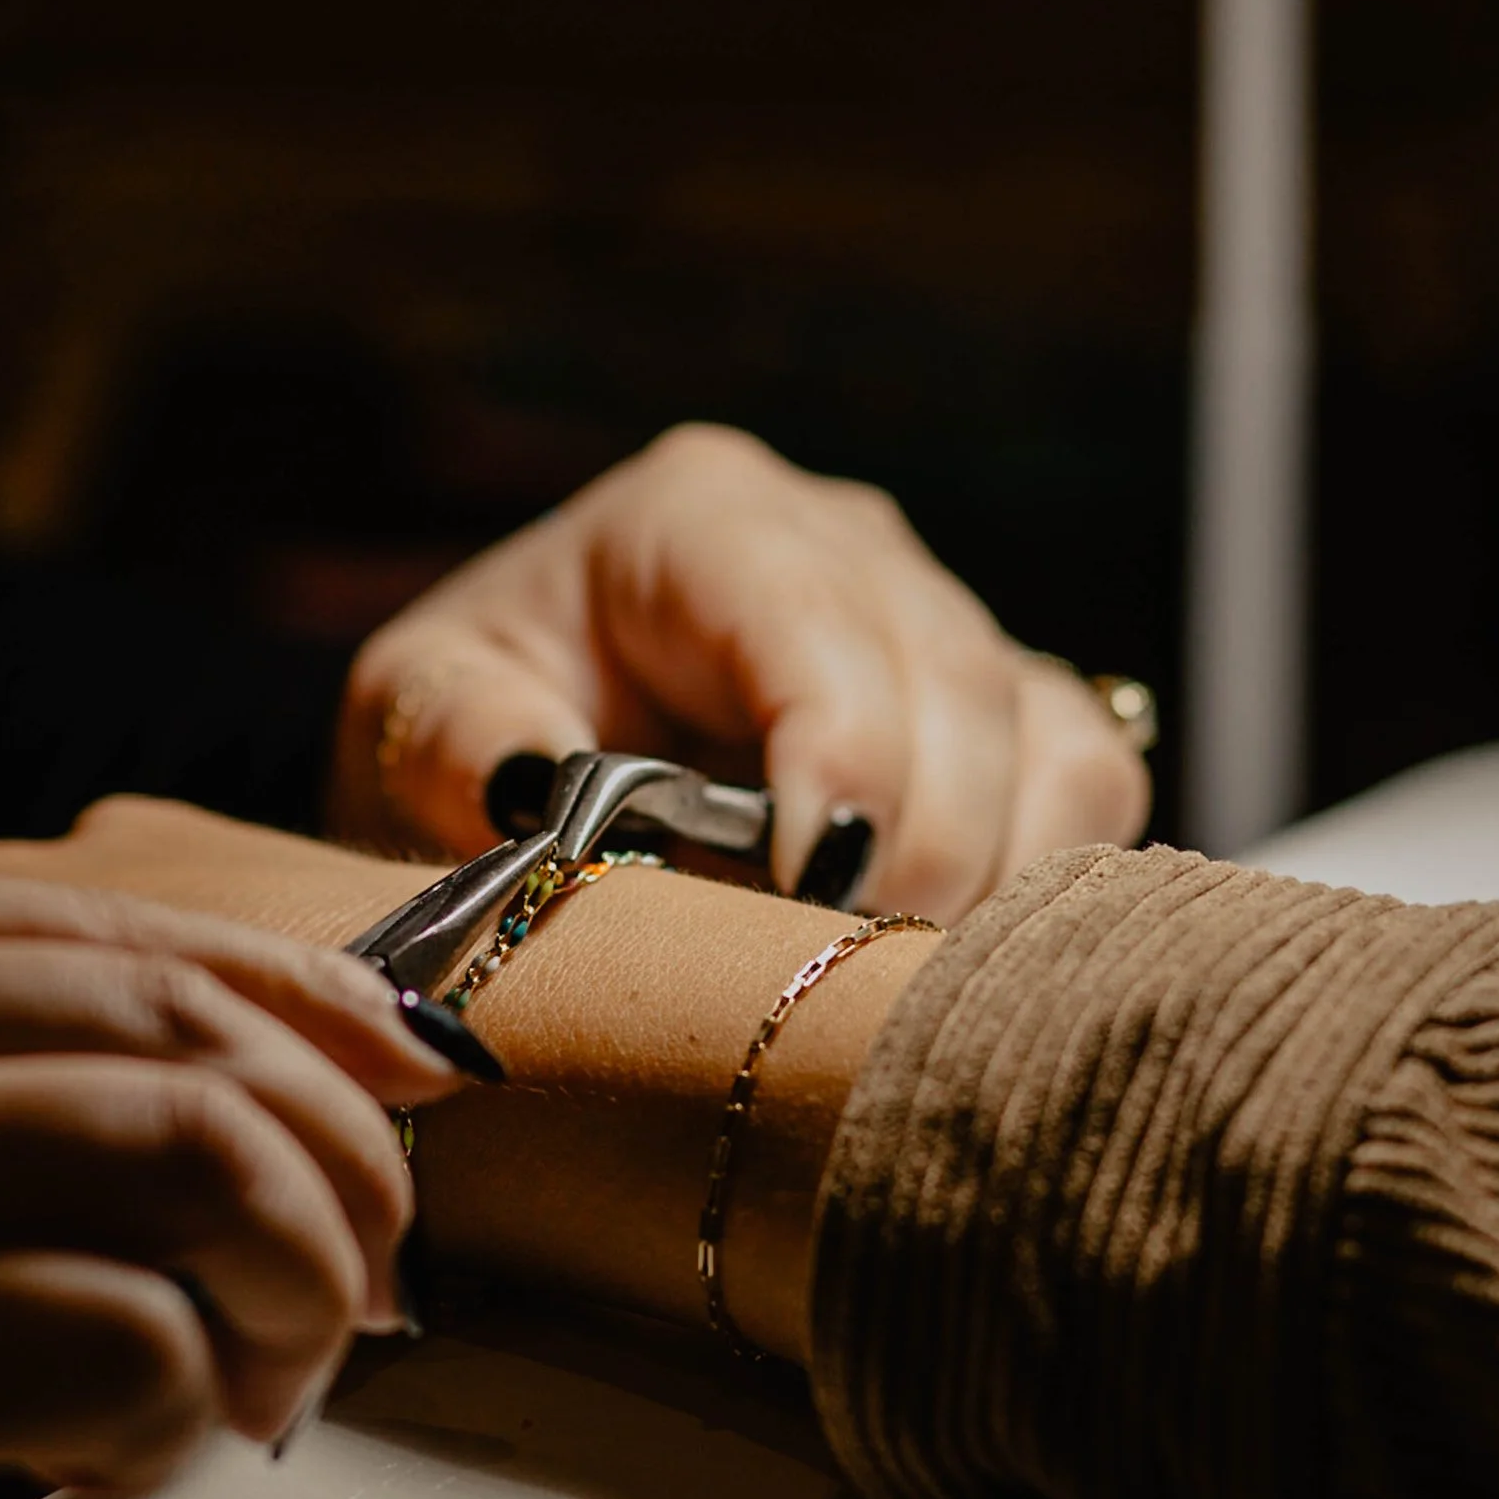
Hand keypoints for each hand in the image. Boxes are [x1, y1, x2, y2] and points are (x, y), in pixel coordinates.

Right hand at [0, 867, 463, 1498]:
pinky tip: (96, 1471)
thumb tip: (241, 1074)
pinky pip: (139, 1346)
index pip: (106, 928)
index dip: (303, 997)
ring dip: (290, 1287)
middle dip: (334, 1161)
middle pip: (187, 1028)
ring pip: (204, 1157)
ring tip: (252, 1388)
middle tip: (359, 1292)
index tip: (416, 1075)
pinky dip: (171, 1422)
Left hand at [333, 423, 1149, 922]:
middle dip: (918, 843)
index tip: (819, 881)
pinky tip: (956, 958)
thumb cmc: (470, 727)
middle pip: (949, 679)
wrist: (522, 752)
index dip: (841, 748)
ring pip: (1042, 734)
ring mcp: (937, 620)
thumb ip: (458, 736)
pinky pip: (1085, 778)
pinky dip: (1046, 878)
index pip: (810, 615)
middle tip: (852, 973)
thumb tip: (530, 783)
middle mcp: (843, 544)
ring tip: (898, 980)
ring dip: (996, 873)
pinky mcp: (1001, 710)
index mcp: (699, 517)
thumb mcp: (412, 717)